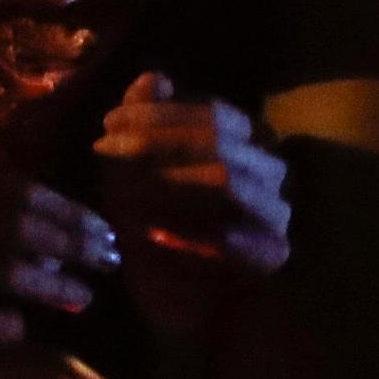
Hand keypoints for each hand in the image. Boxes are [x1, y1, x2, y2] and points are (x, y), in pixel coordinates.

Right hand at [0, 165, 116, 346]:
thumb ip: (0, 215)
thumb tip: (81, 232)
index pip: (18, 192)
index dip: (69, 212)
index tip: (105, 234)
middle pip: (16, 226)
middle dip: (73, 245)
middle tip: (108, 263)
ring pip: (1, 270)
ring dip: (53, 286)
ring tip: (84, 297)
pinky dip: (6, 321)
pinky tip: (24, 328)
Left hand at [97, 74, 292, 278]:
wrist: (179, 299)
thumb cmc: (156, 224)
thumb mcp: (136, 170)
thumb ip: (145, 123)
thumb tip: (153, 79)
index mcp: (245, 145)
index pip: (214, 114)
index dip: (159, 114)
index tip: (108, 121)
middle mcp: (268, 174)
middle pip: (218, 144)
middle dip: (155, 143)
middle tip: (104, 149)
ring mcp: (275, 216)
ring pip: (228, 184)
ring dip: (168, 183)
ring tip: (120, 194)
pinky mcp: (270, 259)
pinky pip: (238, 242)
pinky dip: (192, 236)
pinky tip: (150, 237)